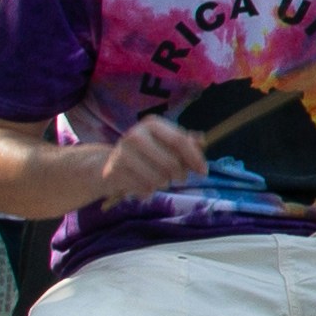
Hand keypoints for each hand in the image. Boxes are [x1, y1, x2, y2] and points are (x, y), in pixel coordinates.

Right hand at [93, 116, 208, 202]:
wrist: (111, 166)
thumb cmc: (148, 155)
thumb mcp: (167, 145)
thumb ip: (186, 143)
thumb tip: (202, 141)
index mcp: (152, 124)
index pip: (180, 141)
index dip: (195, 158)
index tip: (204, 172)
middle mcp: (135, 135)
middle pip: (171, 162)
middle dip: (180, 175)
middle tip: (178, 178)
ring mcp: (122, 152)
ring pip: (159, 178)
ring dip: (164, 184)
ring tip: (159, 180)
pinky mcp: (114, 171)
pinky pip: (144, 188)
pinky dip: (149, 191)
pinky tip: (143, 185)